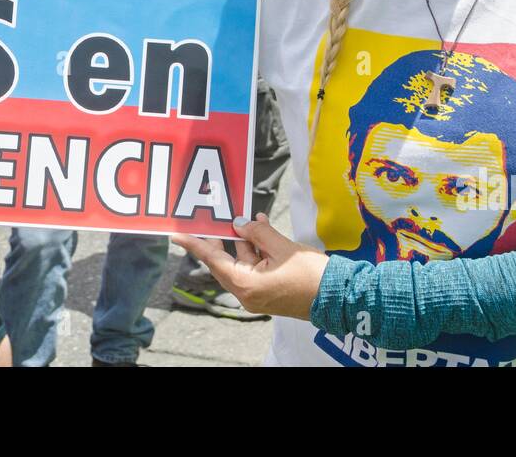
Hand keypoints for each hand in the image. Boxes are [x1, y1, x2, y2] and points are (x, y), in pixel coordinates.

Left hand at [171, 213, 328, 320]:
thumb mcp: (283, 247)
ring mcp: (258, 294)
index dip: (196, 245)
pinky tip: (262, 229)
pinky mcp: (269, 291)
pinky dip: (257, 250)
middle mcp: (248, 293)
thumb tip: (241, 224)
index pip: (214, 260)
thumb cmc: (312, 275)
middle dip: (225, 238)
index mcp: (247, 285)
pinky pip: (256, 268)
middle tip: (216, 218)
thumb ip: (258, 233)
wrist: (338, 297)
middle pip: (226, 262)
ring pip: (243, 263)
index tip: (177, 235)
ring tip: (250, 218)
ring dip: (246, 241)